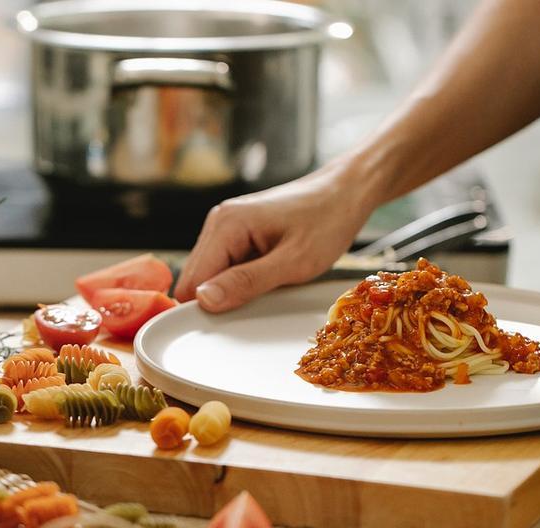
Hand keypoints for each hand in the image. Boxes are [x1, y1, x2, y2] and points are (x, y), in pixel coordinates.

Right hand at [175, 160, 371, 311]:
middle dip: (220, 299)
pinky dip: (242, 279)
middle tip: (260, 303)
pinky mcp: (238, 233)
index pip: (192, 281)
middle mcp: (219, 222)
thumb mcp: (293, 262)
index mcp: (226, 225)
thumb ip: (247, 282)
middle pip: (196, 279)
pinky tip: (269, 276)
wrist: (347, 192)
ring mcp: (227, 226)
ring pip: (211, 275)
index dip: (207, 308)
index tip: (234, 323)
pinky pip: (227, 266)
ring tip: (270, 285)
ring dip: (233, 289)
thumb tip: (203, 300)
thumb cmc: (327, 221)